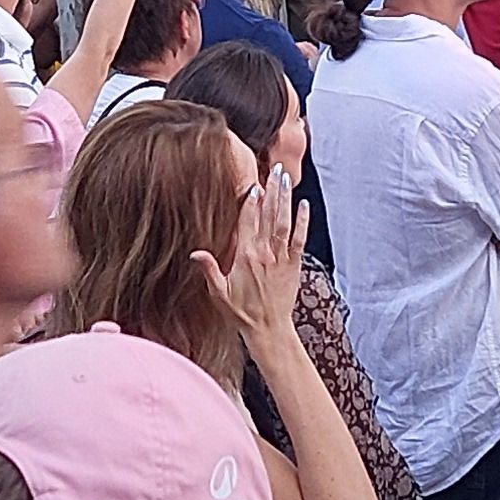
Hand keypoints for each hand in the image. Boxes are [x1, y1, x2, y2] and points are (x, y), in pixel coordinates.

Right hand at [196, 166, 308, 343]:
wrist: (268, 329)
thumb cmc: (242, 313)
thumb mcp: (219, 293)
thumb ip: (209, 269)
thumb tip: (195, 253)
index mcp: (245, 257)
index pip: (248, 222)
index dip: (250, 202)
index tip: (252, 185)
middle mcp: (264, 253)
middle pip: (268, 215)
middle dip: (271, 190)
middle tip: (274, 169)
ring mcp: (281, 258)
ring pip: (284, 222)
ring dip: (285, 198)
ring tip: (285, 178)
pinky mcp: (295, 264)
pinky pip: (300, 238)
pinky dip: (303, 221)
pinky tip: (304, 204)